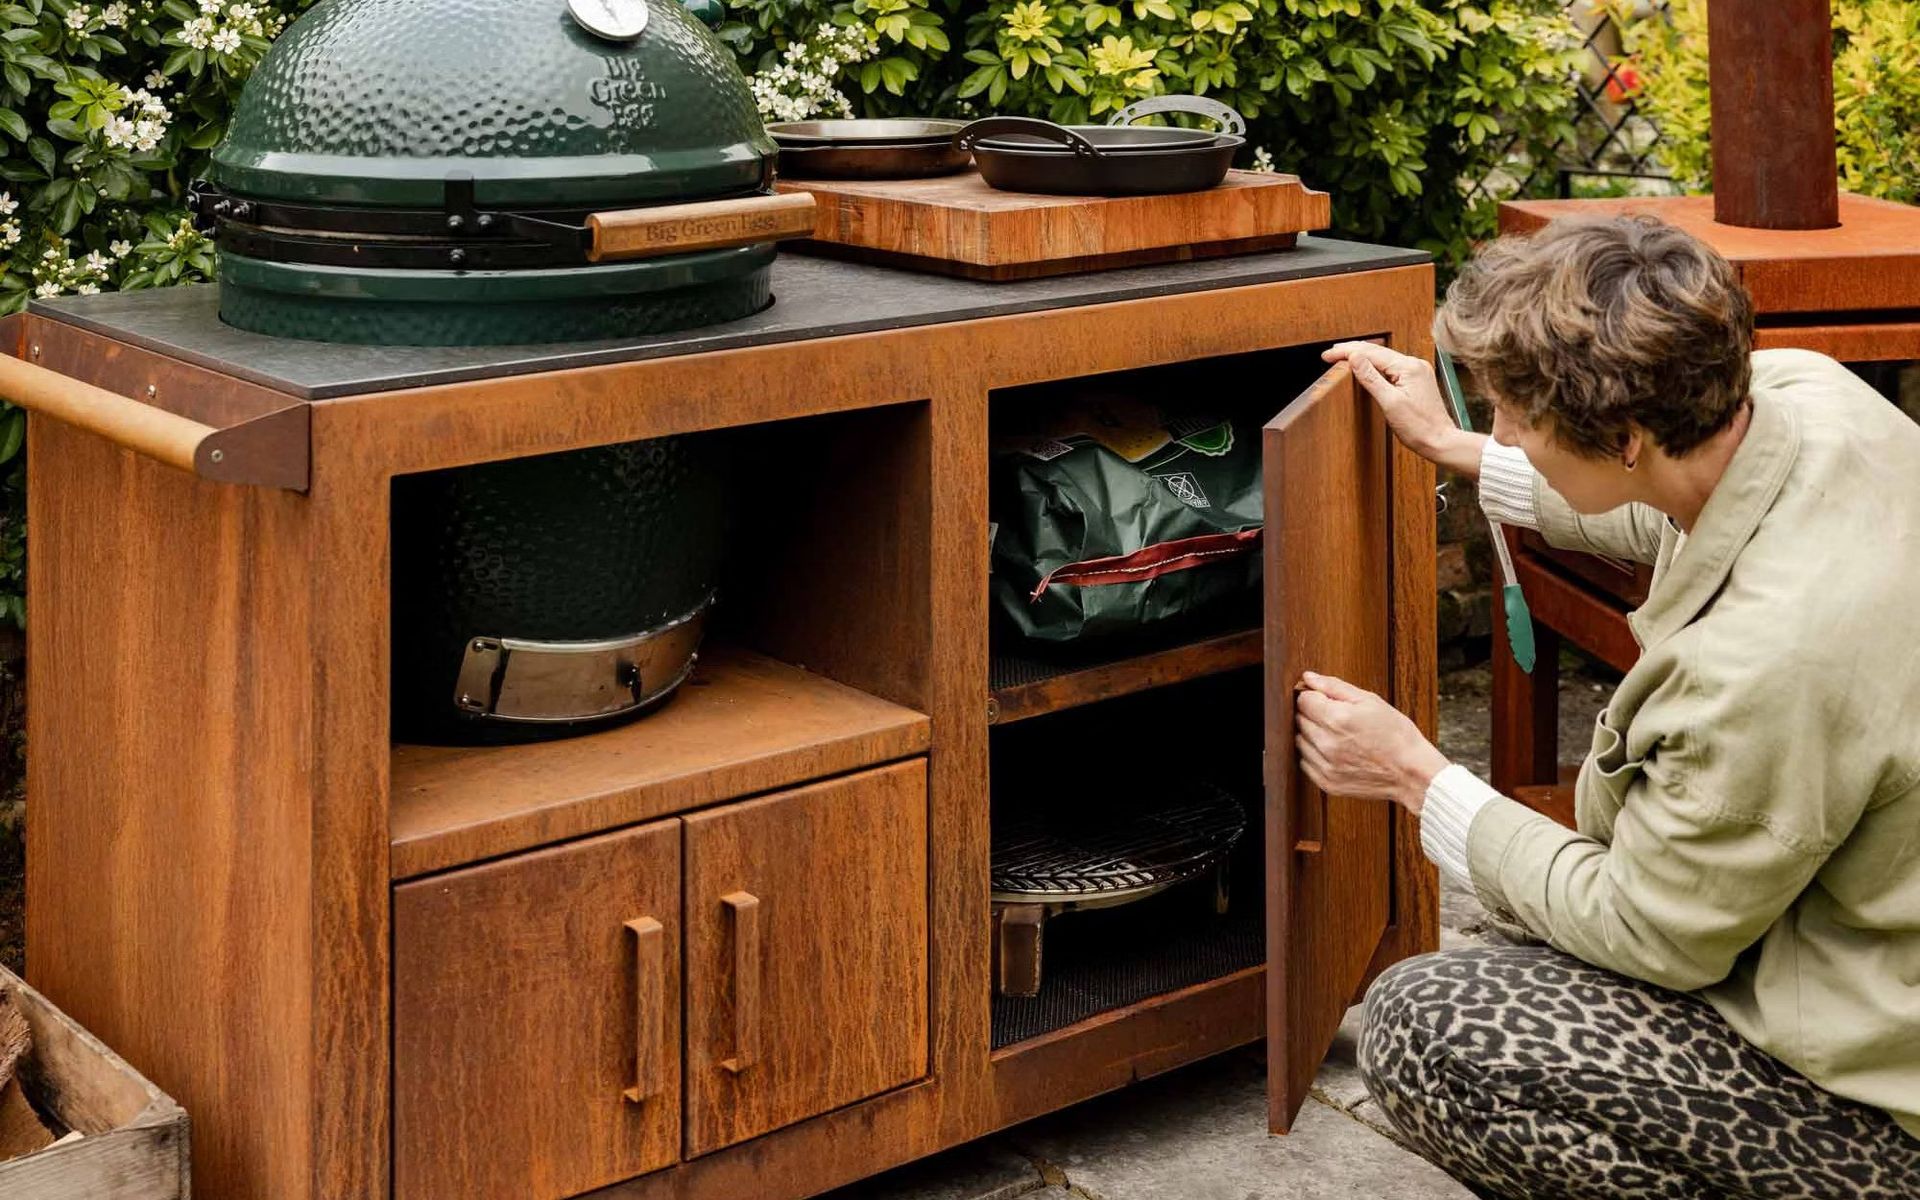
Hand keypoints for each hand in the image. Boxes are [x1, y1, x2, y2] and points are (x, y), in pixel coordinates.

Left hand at [1295, 671, 1449, 813]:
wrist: (1411, 772)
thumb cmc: (1396, 734)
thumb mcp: (1370, 701)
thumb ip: (1334, 686)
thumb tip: (1308, 677)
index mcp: (1337, 719)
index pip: (1303, 700)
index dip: (1314, 696)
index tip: (1327, 701)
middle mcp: (1326, 743)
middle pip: (1299, 720)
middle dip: (1313, 714)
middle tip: (1337, 718)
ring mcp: (1325, 765)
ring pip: (1300, 741)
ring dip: (1312, 735)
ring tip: (1338, 735)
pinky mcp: (1326, 782)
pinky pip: (1305, 762)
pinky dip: (1314, 755)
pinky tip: (1335, 751)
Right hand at [1322, 342, 1482, 478]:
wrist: (1440, 441)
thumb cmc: (1419, 427)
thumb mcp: (1390, 402)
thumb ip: (1371, 378)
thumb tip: (1355, 357)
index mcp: (1408, 367)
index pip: (1371, 352)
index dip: (1347, 352)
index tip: (1328, 355)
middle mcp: (1414, 364)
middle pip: (1377, 351)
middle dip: (1352, 351)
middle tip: (1330, 354)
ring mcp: (1416, 371)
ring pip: (1383, 358)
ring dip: (1362, 357)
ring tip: (1342, 357)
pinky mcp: (1416, 380)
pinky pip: (1391, 367)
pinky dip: (1374, 366)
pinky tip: (1365, 367)